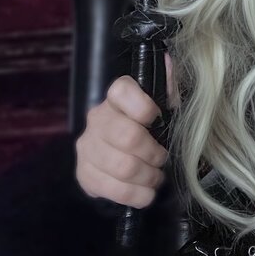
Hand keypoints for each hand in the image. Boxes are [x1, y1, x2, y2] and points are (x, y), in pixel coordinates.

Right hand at [75, 53, 173, 208]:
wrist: (122, 160)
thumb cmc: (148, 130)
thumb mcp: (163, 107)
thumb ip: (167, 88)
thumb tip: (171, 61)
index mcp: (116, 99)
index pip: (121, 91)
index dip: (142, 105)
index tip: (157, 119)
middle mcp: (97, 119)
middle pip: (126, 136)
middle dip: (152, 152)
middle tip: (162, 159)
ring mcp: (87, 147)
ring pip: (121, 166)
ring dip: (148, 176)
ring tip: (156, 178)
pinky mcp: (84, 174)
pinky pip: (111, 189)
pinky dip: (135, 195)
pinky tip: (145, 193)